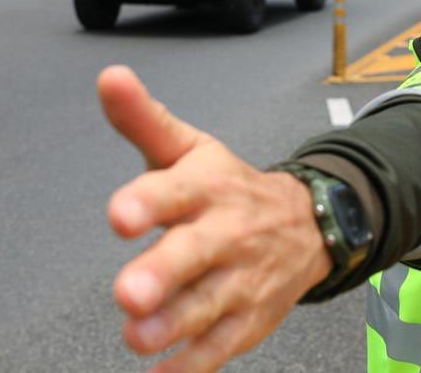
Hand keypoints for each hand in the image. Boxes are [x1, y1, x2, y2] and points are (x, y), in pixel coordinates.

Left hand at [98, 66, 332, 372]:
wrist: (311, 222)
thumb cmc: (230, 187)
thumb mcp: (189, 148)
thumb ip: (143, 119)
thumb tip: (109, 76)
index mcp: (207, 186)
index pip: (178, 189)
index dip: (149, 202)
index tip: (120, 214)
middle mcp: (227, 233)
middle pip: (196, 253)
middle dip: (165, 273)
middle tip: (129, 292)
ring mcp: (241, 279)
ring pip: (207, 306)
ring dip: (173, 324)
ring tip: (138, 336)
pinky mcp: (249, 320)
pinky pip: (221, 347)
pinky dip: (193, 365)